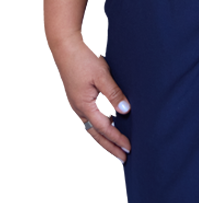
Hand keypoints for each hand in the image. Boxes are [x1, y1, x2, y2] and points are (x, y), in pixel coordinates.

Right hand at [50, 31, 131, 163]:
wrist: (65, 44)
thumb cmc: (82, 57)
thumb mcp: (102, 74)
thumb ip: (113, 93)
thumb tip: (125, 110)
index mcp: (84, 105)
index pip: (104, 128)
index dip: (117, 139)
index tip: (128, 148)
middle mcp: (78, 108)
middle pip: (95, 134)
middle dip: (109, 147)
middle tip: (122, 158)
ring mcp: (77, 103)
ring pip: (91, 126)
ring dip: (103, 138)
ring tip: (115, 148)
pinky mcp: (78, 96)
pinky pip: (89, 116)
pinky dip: (98, 125)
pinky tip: (106, 125)